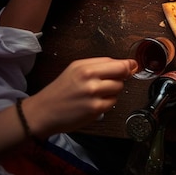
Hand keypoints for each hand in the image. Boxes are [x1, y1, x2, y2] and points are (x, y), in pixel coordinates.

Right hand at [22, 57, 136, 138]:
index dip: (128, 65)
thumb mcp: (75, 69)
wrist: (42, 111)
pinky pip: (113, 103)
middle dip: (120, 78)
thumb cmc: (60, 91)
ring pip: (118, 89)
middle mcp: (89, 78)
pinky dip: (107, 103)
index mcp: (85, 66)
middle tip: (108, 82)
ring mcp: (93, 94)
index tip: (133, 66)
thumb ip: (100, 65)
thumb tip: (126, 65)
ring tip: (96, 94)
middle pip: (122, 74)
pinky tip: (94, 103)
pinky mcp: (95, 109)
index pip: (117, 62)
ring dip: (112, 92)